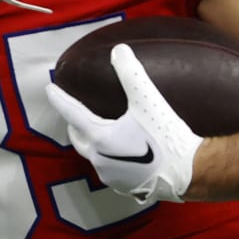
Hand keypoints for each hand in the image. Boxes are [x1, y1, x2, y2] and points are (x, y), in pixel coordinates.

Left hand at [45, 45, 201, 202]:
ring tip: (101, 132)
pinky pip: (109, 169)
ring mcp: (111, 176)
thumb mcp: (148, 101)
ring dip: (94, 143)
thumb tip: (119, 51)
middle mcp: (100, 160)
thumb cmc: (167, 137)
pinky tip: (121, 152)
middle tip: (76, 114)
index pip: (73, 113)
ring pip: (94, 156)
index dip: (60, 99)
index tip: (50, 89)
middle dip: (75, 125)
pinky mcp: (124, 187)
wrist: (189, 172)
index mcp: (100, 138)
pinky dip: (109, 157)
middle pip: (79, 139)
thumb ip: (132, 75)